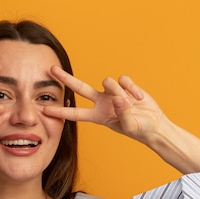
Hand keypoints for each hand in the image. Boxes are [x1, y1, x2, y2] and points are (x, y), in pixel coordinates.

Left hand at [43, 65, 168, 144]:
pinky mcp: (124, 86)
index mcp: (98, 116)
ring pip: (108, 81)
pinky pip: (123, 80)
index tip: (44, 109)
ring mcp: (112, 93)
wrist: (154, 124)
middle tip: (51, 69)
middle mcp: (102, 102)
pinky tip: (139, 98)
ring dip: (119, 90)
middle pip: (79, 88)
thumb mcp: (131, 125)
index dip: (60, 112)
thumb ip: (124, 112)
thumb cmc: (140, 129)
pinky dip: (132, 88)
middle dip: (65, 78)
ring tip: (132, 103)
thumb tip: (118, 98)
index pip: (75, 113)